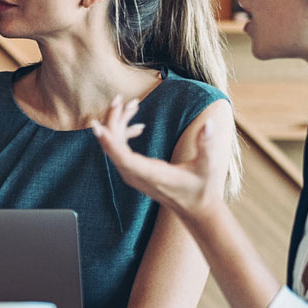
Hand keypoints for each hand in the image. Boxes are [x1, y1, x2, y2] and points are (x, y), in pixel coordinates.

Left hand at [89, 98, 220, 221]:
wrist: (195, 208)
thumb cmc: (202, 188)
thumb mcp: (209, 166)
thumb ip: (207, 145)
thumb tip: (209, 123)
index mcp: (151, 174)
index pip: (123, 157)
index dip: (109, 141)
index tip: (97, 126)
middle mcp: (136, 175)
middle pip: (114, 147)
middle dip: (114, 121)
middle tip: (119, 99)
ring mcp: (132, 175)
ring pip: (115, 147)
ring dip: (120, 125)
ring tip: (133, 105)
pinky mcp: (133, 172)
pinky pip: (120, 152)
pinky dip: (124, 135)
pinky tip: (139, 126)